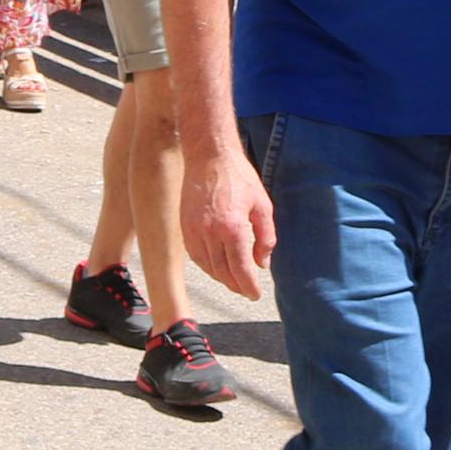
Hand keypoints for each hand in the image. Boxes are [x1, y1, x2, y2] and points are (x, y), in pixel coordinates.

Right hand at [182, 139, 276, 300]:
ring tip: (234, 280)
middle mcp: (210, 232)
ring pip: (208, 267)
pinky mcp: (184, 226)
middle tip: (247, 290)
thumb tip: (262, 263)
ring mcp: (193, 230)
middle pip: (223, 272)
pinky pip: (195, 256)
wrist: (208, 155)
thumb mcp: (262, 205)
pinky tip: (217, 266)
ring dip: (222, 278)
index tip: (255, 294)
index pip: (241, 269)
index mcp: (232, 227)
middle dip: (236, 285)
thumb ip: (266, 237)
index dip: (249, 286)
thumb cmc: (238, 176)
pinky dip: (207, 266)